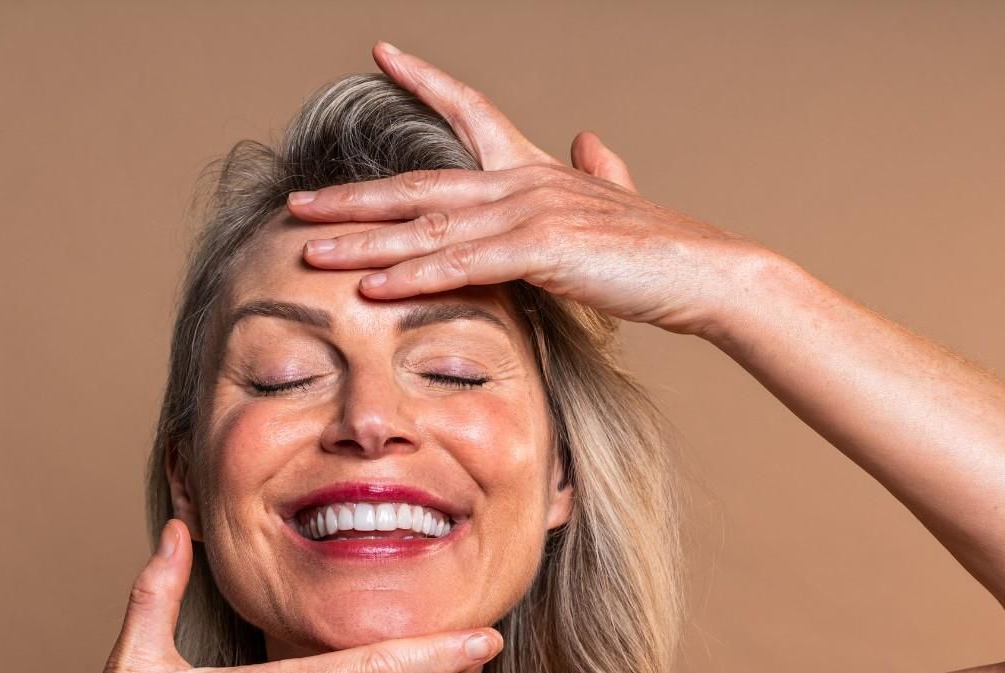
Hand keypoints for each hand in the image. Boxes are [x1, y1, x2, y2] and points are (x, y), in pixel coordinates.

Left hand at [285, 41, 779, 337]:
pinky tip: (371, 286)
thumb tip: (587, 137)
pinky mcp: (540, 251)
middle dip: (354, 196)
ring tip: (309, 248)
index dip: (427, 82)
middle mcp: (522, 182)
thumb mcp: (618, 200)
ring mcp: (528, 213)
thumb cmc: (657, 251)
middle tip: (298, 202)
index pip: (472, 111)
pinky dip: (413, 275)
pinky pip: (461, 265)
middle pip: (421, 185)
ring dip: (363, 241)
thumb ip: (596, 171)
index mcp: (534, 170)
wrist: (705, 271)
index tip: (384, 54)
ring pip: (428, 226)